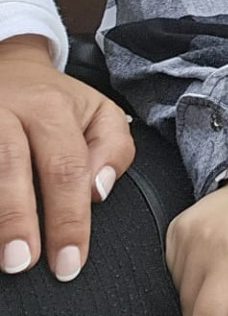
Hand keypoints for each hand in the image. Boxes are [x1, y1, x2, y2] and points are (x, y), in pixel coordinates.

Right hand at [0, 36, 135, 281]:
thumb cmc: (57, 102)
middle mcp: (6, 111)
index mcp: (51, 107)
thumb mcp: (101, 113)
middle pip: (11, 167)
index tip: (69, 262)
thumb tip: (97, 192)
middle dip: (17, 220)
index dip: (68, 218)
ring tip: (1, 258)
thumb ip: (113, 150)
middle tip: (22, 264)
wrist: (8, 68)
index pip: (66, 168)